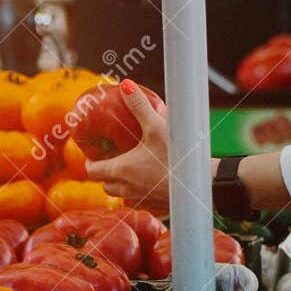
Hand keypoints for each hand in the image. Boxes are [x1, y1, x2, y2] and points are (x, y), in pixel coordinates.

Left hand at [86, 80, 174, 212]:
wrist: (200, 184)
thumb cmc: (176, 157)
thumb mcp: (157, 127)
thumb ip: (140, 107)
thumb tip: (126, 85)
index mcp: (120, 170)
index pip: (92, 170)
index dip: (91, 161)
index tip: (95, 153)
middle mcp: (126, 188)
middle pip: (104, 184)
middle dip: (105, 172)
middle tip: (114, 158)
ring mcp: (140, 198)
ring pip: (120, 193)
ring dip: (120, 183)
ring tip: (132, 168)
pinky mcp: (154, 204)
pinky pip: (138, 199)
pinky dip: (138, 190)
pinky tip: (151, 178)